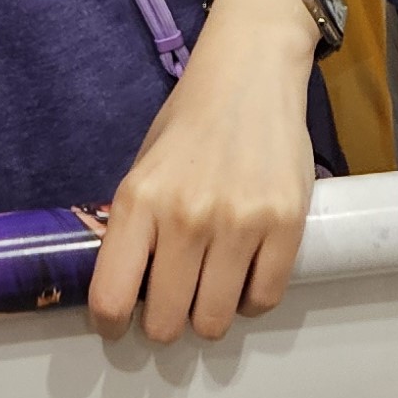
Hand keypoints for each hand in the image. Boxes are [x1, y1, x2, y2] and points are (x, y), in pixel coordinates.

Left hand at [87, 0, 318, 345]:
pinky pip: (264, 300)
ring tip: (212, 286)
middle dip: (166, 323)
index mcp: (140, 200)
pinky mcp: (285, 223)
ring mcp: (239, 222)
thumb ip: (136, 228)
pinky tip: (245, 275)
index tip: (121, 324)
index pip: (112, 298)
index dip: (113, 325)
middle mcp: (186, 216)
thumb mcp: (145, 167)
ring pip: (215, 320)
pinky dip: (251, 299)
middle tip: (174, 302)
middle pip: (167, 323)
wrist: (250, 72)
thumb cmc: (189, 122)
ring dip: (210, 314)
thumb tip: (130, 292)